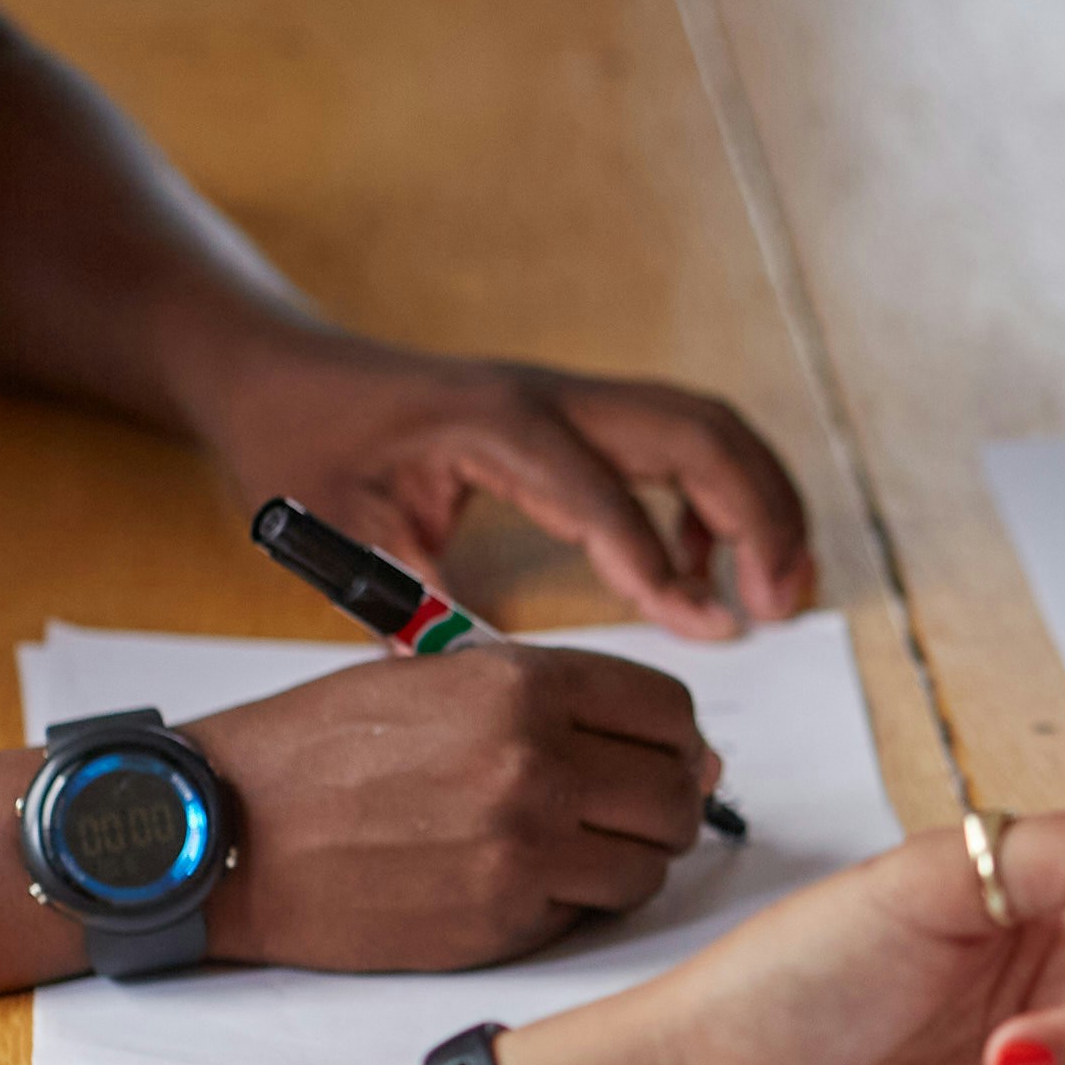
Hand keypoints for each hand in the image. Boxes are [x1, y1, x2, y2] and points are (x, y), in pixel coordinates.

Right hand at [185, 642, 719, 964]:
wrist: (226, 831)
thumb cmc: (320, 750)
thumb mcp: (435, 680)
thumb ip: (551, 702)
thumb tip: (683, 751)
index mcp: (521, 684)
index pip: (667, 711)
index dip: (673, 738)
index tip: (659, 756)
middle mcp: (536, 762)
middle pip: (674, 793)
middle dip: (662, 804)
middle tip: (624, 812)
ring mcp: (523, 849)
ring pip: (649, 864)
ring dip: (627, 860)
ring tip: (573, 849)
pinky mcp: (501, 920)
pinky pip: (589, 914)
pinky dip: (574, 903)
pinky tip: (522, 882)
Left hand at [196, 330, 816, 644]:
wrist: (285, 375)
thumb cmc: (303, 449)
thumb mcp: (340, 534)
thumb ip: (411, 606)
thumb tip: (475, 688)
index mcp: (496, 426)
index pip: (607, 494)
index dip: (660, 565)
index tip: (708, 630)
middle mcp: (552, 400)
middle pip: (700, 433)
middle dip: (759, 514)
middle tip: (778, 604)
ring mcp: (573, 399)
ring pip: (707, 430)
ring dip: (756, 502)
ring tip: (769, 592)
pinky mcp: (579, 416)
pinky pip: (680, 445)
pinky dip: (715, 503)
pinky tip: (697, 573)